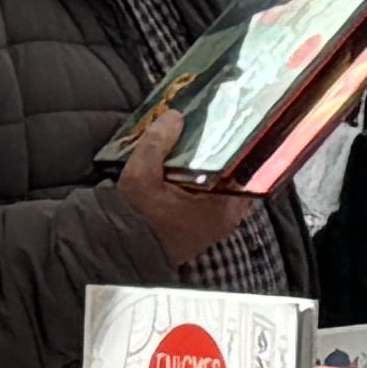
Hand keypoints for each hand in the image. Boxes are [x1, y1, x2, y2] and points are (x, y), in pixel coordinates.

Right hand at [112, 107, 272, 263]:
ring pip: (221, 183)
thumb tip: (176, 115)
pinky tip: (186, 160)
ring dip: (211, 164)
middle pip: (235, 174)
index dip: (241, 143)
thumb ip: (158, 143)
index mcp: (223, 207)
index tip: (235, 120)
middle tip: (216, 120)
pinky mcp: (200, 226)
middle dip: (224, 150)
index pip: (247, 168)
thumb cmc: (135, 218)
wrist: (120, 252)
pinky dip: (201, 178)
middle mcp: (226, 217)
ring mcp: (215, 224)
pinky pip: (209, 194)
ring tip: (200, 135)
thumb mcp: (140, 176)